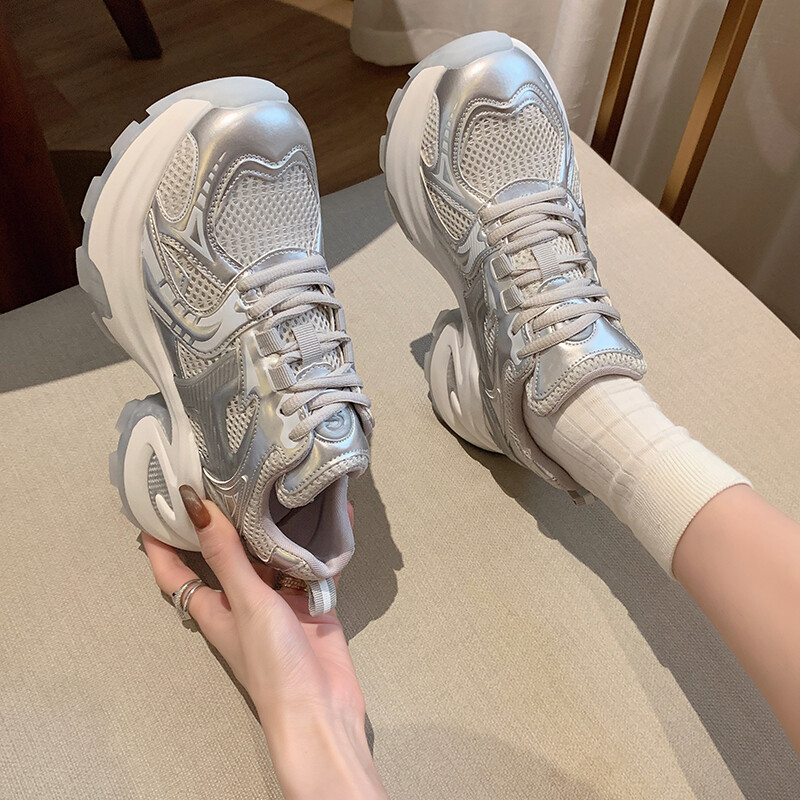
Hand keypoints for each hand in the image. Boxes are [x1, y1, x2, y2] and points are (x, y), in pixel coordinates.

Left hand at [141, 487, 386, 798]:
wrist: (322, 707)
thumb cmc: (272, 664)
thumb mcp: (246, 603)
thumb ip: (227, 555)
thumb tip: (196, 507)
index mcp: (213, 606)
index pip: (174, 570)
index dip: (160, 541)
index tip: (156, 503)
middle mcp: (242, 600)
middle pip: (227, 554)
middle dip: (226, 520)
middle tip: (230, 475)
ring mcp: (278, 600)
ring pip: (273, 554)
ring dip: (278, 527)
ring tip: (281, 484)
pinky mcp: (310, 601)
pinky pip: (313, 563)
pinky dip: (322, 543)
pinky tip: (333, 514)